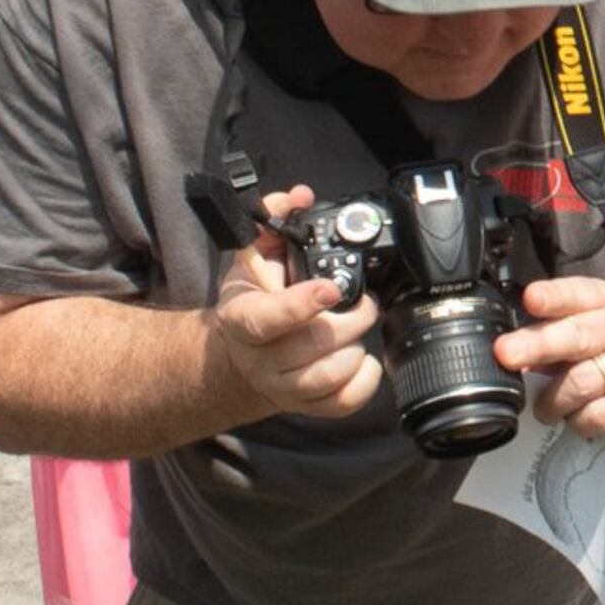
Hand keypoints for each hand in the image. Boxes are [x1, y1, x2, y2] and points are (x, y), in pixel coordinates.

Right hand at [204, 186, 381, 423]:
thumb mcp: (252, 258)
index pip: (269, 319)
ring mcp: (283, 388)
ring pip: (330, 375)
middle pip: (314, 344)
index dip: (302, 305)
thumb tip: (300, 197)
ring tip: (355, 328)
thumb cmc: (253, 301)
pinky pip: (343, 403)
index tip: (332, 288)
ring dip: (355, 347)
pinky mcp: (306, 407)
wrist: (239, 357)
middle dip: (351, 317)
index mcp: (242, 319)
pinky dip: (364, 381)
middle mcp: (260, 360)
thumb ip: (274, 221)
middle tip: (362, 301)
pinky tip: (363, 359)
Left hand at [498, 276, 604, 445]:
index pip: (578, 293)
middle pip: (579, 335)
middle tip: (506, 353)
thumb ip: (548, 340)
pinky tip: (579, 419)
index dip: (553, 297)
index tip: (531, 298)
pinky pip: (598, 414)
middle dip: (538, 344)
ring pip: (583, 381)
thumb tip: (509, 355)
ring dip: (554, 399)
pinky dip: (579, 421)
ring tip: (547, 408)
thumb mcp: (581, 340)